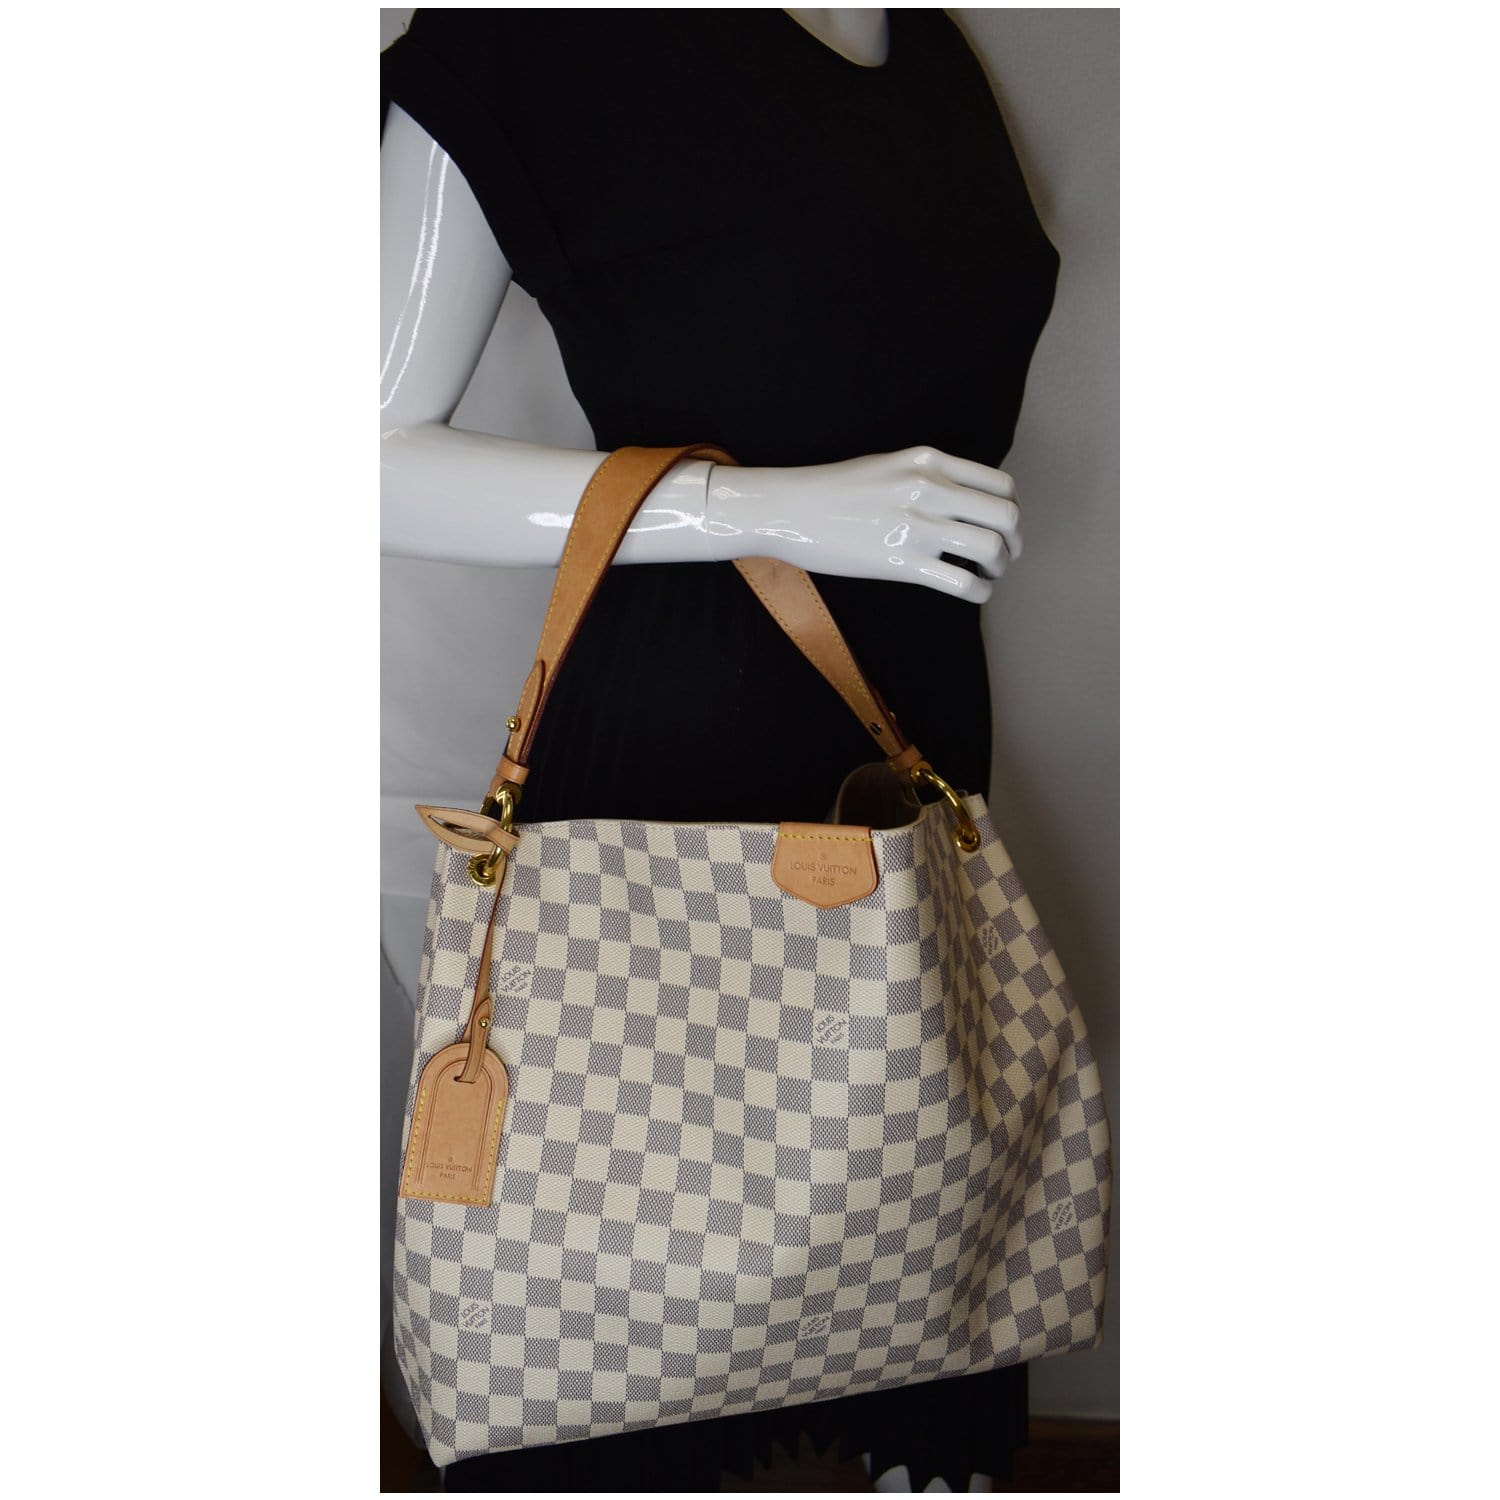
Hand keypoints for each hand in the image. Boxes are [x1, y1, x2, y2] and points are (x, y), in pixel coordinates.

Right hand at [705, 445, 1021, 602]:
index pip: (1001, 485)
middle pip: (1005, 517)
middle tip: (1004, 556)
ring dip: (998, 567)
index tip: (1003, 528)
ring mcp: (915, 525)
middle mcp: (929, 489)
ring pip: (990, 549)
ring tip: (987, 574)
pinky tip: (974, 592)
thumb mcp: (889, 465)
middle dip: (1013, 542)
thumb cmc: (834, 490)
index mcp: (929, 461)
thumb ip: (930, 476)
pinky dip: (980, 592)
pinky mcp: (900, 562)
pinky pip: (962, 583)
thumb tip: (966, 501)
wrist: (789, 509)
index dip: (1011, 512)